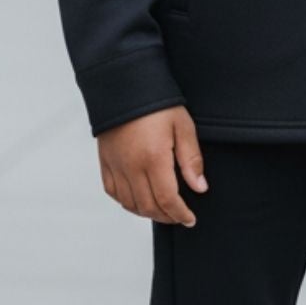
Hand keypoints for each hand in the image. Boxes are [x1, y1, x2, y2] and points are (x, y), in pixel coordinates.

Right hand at [97, 106, 207, 225]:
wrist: (124, 85)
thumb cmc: (158, 104)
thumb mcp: (183, 126)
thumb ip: (191, 160)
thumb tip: (199, 188)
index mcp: (153, 158)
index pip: (167, 200)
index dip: (180, 214)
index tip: (190, 219)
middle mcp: (131, 166)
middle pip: (148, 206)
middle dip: (166, 217)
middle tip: (180, 216)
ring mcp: (115, 165)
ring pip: (129, 203)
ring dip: (147, 212)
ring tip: (163, 210)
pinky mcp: (105, 161)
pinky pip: (113, 191)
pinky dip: (126, 202)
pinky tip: (139, 200)